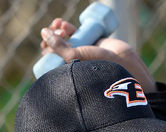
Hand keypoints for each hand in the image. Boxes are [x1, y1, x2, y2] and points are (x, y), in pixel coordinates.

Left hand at [39, 18, 156, 92]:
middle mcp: (72, 63)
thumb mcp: (73, 57)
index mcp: (65, 73)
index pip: (49, 60)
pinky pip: (76, 34)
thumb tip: (44, 31)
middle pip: (56, 47)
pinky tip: (64, 25)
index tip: (46, 41)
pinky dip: (69, 29)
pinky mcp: (89, 43)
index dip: (46, 47)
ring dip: (59, 30)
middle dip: (54, 36)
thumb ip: (58, 46)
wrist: (122, 62)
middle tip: (59, 31)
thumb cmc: (97, 66)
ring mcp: (81, 52)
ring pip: (65, 39)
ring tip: (61, 25)